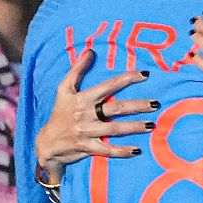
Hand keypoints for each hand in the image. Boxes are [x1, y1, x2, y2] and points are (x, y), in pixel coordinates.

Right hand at [35, 49, 158, 182]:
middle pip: (115, 108)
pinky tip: (137, 150)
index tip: (145, 75)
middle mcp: (86, 114)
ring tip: (151, 125)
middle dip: (137, 106)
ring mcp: (87, 132)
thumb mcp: (64, 89)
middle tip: (156, 103)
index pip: (108, 86)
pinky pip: (107, 150)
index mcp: (82, 98)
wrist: (47, 142)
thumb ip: (77, 70)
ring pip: (114, 129)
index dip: (126, 79)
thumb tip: (90, 51)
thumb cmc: (60, 113)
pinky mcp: (87, 148)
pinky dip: (122, 151)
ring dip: (134, 127)